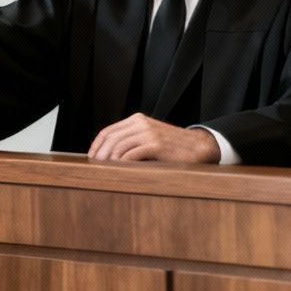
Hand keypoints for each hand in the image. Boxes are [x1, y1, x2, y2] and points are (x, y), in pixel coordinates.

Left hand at [88, 113, 221, 162]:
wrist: (199, 146)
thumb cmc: (172, 146)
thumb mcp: (150, 136)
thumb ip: (132, 139)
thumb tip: (107, 154)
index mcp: (137, 119)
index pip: (108, 131)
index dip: (96, 145)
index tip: (90, 157)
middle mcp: (141, 123)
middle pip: (110, 139)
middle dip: (99, 153)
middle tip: (95, 166)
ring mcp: (149, 133)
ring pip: (118, 146)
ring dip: (108, 160)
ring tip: (104, 170)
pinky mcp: (156, 144)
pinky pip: (131, 154)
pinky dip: (121, 163)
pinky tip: (118, 170)